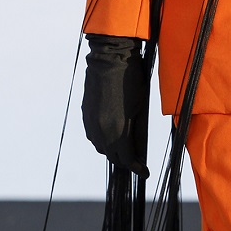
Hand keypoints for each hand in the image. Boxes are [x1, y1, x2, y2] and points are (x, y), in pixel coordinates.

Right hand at [82, 34, 149, 177]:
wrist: (109, 58)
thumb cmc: (131, 79)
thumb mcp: (140, 105)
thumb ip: (136, 128)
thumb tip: (137, 144)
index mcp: (117, 130)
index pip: (126, 158)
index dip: (136, 167)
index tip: (144, 172)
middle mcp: (100, 131)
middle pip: (111, 155)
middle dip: (124, 160)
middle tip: (135, 160)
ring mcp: (90, 122)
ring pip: (101, 146)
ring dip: (112, 149)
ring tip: (124, 147)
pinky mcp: (86, 114)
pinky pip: (94, 134)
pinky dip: (103, 138)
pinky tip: (111, 132)